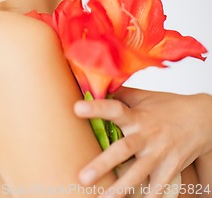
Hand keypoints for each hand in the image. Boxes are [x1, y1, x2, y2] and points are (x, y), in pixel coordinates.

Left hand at [74, 87, 211, 195]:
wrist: (201, 119)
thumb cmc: (166, 105)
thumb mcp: (144, 96)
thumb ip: (120, 95)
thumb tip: (95, 88)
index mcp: (138, 116)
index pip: (115, 109)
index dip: (96, 108)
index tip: (76, 108)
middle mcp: (147, 136)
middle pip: (123, 150)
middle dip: (103, 164)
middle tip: (83, 177)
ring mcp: (159, 155)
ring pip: (138, 175)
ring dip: (120, 189)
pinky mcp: (170, 169)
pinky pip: (157, 189)